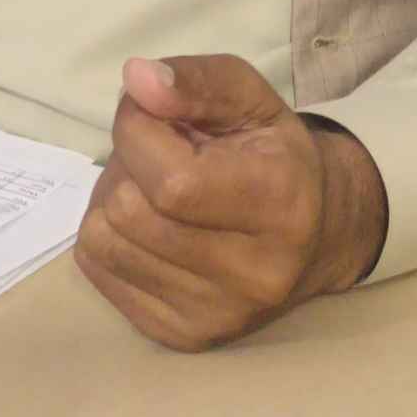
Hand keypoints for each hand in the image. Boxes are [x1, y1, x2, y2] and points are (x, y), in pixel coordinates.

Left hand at [74, 53, 387, 351]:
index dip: (137, 130)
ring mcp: (215, 315)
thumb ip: (196, 80)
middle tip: (160, 153)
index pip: (170, 179)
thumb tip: (135, 79)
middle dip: (128, 164)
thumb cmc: (276, 155)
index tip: (150, 112)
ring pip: (104, 240)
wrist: (318, 235)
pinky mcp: (181, 337)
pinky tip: (149, 224)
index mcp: (279, 204)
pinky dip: (110, 236)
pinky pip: (98, 270)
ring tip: (154, 189)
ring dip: (114, 199)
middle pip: (129, 211)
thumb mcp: (249, 97)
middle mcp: (252, 274)